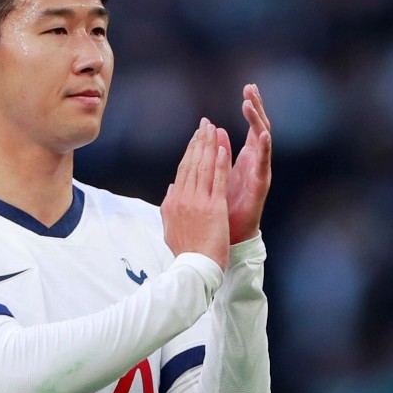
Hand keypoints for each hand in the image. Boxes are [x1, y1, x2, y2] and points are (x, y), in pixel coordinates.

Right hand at [161, 118, 229, 270]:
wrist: (194, 268)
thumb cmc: (185, 251)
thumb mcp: (170, 227)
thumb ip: (169, 206)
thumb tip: (170, 189)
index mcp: (173, 201)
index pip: (183, 170)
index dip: (190, 151)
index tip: (196, 137)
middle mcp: (183, 197)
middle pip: (192, 163)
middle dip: (199, 141)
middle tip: (204, 124)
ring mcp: (198, 201)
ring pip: (203, 167)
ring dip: (208, 145)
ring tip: (213, 128)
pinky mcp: (214, 207)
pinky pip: (216, 180)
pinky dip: (219, 162)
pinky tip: (222, 148)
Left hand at [219, 84, 271, 244]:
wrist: (229, 237)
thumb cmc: (225, 208)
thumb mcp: (218, 175)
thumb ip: (220, 153)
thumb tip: (215, 131)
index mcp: (247, 159)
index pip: (251, 126)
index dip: (251, 108)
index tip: (248, 88)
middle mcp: (256, 163)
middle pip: (260, 128)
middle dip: (256, 107)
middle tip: (251, 88)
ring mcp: (260, 172)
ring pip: (262, 142)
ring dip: (257, 121)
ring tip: (250, 104)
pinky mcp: (260, 185)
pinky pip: (262, 164)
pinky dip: (263, 148)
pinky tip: (263, 134)